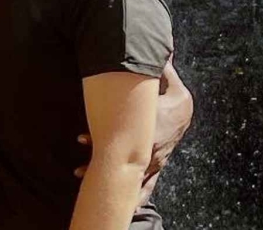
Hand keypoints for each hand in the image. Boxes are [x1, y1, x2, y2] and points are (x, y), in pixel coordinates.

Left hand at [74, 59, 192, 207]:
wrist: (183, 113)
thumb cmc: (171, 95)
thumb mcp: (168, 81)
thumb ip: (157, 69)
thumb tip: (149, 53)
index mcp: (149, 130)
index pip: (122, 138)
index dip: (99, 138)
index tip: (81, 139)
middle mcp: (151, 149)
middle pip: (123, 162)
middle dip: (100, 167)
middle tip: (79, 170)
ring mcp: (153, 160)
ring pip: (131, 177)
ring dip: (110, 182)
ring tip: (87, 182)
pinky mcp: (153, 166)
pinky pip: (144, 185)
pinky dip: (134, 197)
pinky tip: (124, 209)